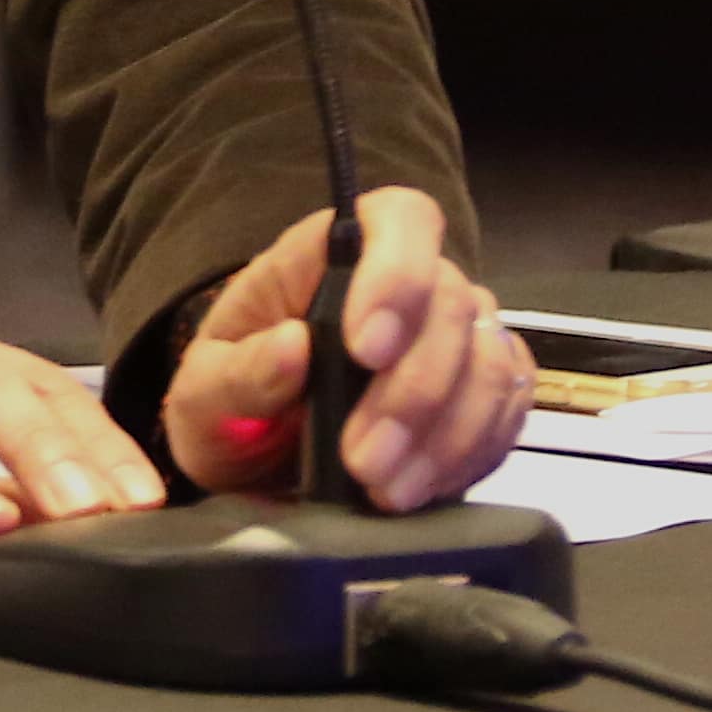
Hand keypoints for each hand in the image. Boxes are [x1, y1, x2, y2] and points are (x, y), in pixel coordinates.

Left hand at [159, 186, 525, 510]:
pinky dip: (471, 454)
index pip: (398, 220)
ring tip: (385, 490)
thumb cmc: (233, 407)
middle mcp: (408, 282)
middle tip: (363, 461)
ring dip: (445, 434)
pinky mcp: (483, 392)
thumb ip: (241, 371)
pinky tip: (422, 487)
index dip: (398, 273)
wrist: (259, 465)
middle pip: (450, 303)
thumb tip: (292, 346)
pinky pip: (507, 410)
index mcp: (332, 255)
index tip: (365, 348)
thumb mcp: (204, 396)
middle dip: (412, 391)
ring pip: (488, 362)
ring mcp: (455, 335)